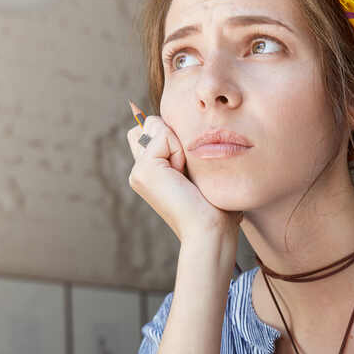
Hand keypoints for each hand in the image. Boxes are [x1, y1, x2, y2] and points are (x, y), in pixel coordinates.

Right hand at [125, 114, 240, 243]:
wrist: (209, 229)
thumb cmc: (215, 206)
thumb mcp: (200, 172)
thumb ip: (187, 150)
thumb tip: (187, 124)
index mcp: (152, 172)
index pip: (152, 130)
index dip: (173, 135)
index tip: (189, 166)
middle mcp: (140, 170)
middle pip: (149, 124)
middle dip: (171, 134)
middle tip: (186, 167)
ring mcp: (138, 170)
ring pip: (155, 125)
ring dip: (178, 143)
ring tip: (186, 173)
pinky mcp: (143, 169)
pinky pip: (164, 135)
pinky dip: (179, 149)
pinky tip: (182, 175)